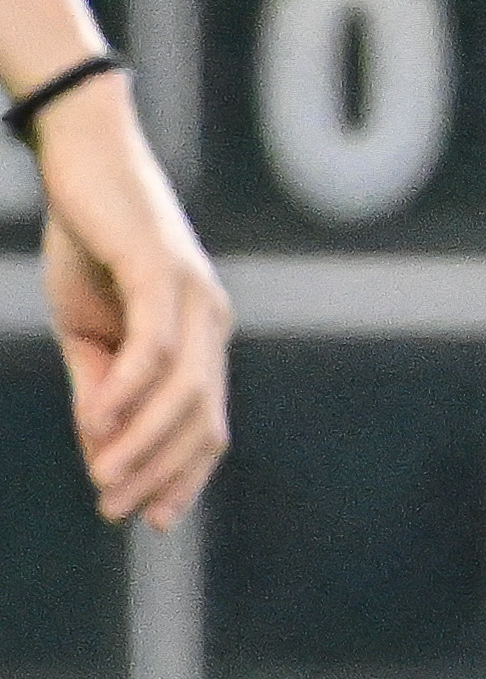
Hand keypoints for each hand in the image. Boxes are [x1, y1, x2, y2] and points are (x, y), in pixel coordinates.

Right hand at [28, 75, 222, 532]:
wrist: (80, 159)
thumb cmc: (88, 242)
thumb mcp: (88, 329)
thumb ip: (102, 387)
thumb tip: (103, 451)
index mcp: (201, 337)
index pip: (207, 422)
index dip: (183, 474)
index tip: (150, 519)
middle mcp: (211, 319)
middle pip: (202, 417)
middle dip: (161, 471)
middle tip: (115, 510)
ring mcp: (194, 294)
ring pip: (184, 390)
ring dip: (142, 442)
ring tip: (104, 479)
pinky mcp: (161, 270)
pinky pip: (154, 344)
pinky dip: (127, 389)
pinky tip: (96, 423)